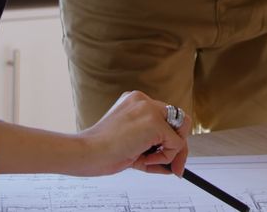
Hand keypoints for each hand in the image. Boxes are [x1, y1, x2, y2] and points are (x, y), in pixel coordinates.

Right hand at [75, 91, 191, 176]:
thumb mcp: (131, 142)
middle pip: (177, 121)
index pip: (164, 118)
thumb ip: (152, 145)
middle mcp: (144, 100)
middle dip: (177, 145)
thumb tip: (176, 163)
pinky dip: (165, 157)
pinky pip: (176, 144)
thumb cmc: (102, 151)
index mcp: (135, 102)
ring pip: (179, 132)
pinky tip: (144, 159)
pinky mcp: (154, 122)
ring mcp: (150, 109)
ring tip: (147, 160)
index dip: (166, 138)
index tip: (164, 155)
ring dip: (168, 153)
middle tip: (174, 166)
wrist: (87, 153)